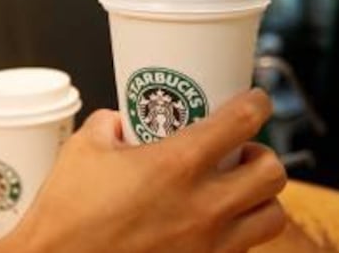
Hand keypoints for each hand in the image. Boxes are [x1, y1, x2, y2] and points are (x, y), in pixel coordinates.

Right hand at [0, 89, 286, 252]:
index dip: (258, 103)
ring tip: (238, 191)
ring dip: (260, 198)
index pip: (243, 121)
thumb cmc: (66, 214)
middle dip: (264, 155)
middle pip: (273, 173)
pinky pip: (242, 248)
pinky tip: (211, 225)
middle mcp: (203, 206)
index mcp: (177, 164)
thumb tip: (120, 121)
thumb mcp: (84, 150)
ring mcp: (207, 246)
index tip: (257, 100)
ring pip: (271, 217)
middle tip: (243, 152)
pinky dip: (237, 233)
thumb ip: (109, 124)